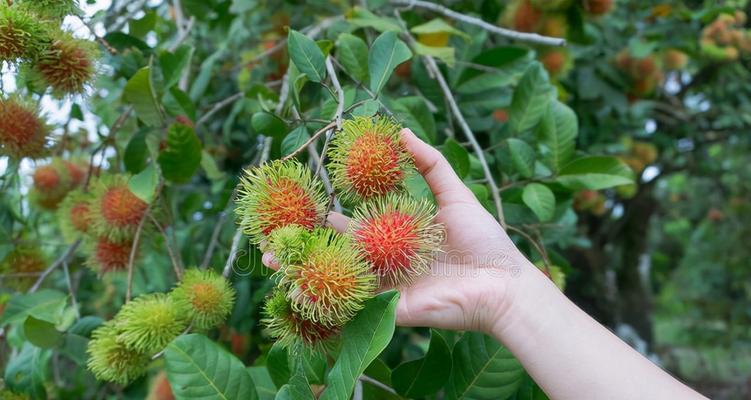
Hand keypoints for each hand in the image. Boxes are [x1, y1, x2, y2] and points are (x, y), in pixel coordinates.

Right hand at [262, 128, 532, 333]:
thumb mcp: (454, 194)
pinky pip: (355, 306)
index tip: (303, 206)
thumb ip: (430, 163)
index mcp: (395, 240)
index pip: (353, 228)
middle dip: (305, 246)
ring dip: (303, 272)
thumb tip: (401, 130)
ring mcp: (386, 289)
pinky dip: (325, 299)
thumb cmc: (484, 240)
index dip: (327, 219)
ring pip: (337, 280)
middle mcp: (385, 264)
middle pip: (337, 254)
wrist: (503, 282)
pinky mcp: (392, 310)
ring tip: (273, 260)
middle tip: (274, 237)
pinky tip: (296, 290)